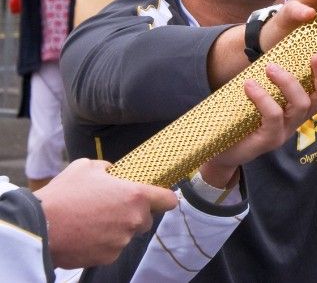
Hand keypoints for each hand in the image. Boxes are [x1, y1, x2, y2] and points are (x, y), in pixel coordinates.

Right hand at [34, 158, 178, 269]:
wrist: (38, 227)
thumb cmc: (63, 195)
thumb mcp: (87, 167)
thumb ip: (108, 168)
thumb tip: (113, 172)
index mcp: (135, 196)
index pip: (168, 200)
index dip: (164, 198)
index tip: (159, 197)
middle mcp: (133, 220)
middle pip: (146, 219)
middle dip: (133, 214)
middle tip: (111, 208)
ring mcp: (121, 241)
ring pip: (127, 235)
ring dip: (116, 229)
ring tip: (92, 221)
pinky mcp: (107, 258)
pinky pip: (112, 249)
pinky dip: (102, 243)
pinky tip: (85, 235)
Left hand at [198, 53, 316, 188]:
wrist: (220, 148)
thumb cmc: (243, 115)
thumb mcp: (262, 92)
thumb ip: (275, 76)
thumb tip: (279, 49)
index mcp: (302, 106)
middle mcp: (300, 118)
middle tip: (316, 54)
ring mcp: (287, 130)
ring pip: (301, 104)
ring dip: (288, 82)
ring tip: (271, 67)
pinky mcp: (270, 139)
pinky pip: (274, 116)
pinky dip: (263, 98)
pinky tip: (250, 86)